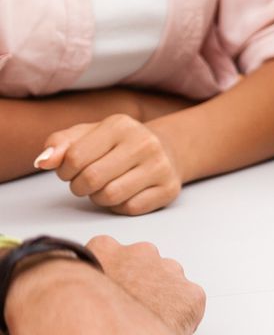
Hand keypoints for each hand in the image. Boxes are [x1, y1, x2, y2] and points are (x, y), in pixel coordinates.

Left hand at [37, 116, 184, 214]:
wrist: (166, 150)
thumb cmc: (118, 145)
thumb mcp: (88, 135)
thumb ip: (60, 144)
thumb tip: (43, 161)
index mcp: (120, 125)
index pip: (74, 157)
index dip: (64, 170)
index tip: (70, 170)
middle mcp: (144, 143)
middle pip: (91, 179)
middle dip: (79, 187)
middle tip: (85, 182)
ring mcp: (160, 166)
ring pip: (110, 196)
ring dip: (98, 198)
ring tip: (104, 188)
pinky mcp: (169, 189)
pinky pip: (130, 208)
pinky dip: (120, 206)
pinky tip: (124, 194)